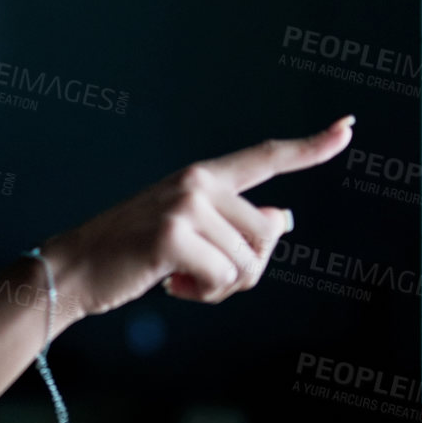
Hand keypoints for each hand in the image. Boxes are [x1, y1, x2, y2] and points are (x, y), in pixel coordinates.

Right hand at [44, 115, 354, 315]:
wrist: (74, 270)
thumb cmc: (130, 254)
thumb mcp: (188, 231)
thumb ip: (236, 223)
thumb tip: (286, 219)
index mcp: (202, 177)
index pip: (266, 157)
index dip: (312, 146)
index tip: (347, 128)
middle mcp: (197, 183)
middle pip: (266, 236)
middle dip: (245, 270)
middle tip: (199, 275)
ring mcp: (186, 206)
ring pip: (247, 262)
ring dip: (220, 287)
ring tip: (180, 278)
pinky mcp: (174, 236)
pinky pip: (223, 279)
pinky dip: (203, 294)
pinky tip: (170, 285)